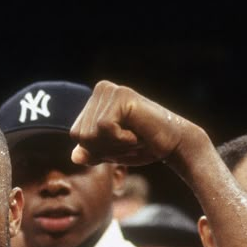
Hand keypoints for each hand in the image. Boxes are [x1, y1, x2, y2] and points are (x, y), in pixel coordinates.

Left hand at [70, 81, 194, 167]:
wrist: (172, 143)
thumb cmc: (142, 146)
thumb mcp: (110, 152)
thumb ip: (91, 153)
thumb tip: (74, 157)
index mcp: (95, 101)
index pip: (76, 135)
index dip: (96, 149)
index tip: (119, 142)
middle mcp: (101, 90)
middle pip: (81, 135)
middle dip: (104, 148)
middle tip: (129, 139)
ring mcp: (111, 90)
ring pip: (91, 134)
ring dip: (114, 145)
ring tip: (133, 136)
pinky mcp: (121, 95)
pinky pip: (104, 128)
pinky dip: (121, 139)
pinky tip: (136, 132)